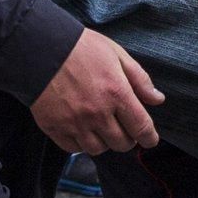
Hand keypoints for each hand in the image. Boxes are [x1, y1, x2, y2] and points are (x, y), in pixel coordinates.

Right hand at [30, 30, 163, 155]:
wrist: (40, 49)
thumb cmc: (80, 48)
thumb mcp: (116, 54)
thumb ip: (139, 79)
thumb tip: (157, 99)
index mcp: (117, 93)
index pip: (141, 127)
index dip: (149, 138)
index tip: (150, 140)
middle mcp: (97, 113)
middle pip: (121, 143)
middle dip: (127, 138)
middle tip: (123, 128)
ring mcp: (75, 123)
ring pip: (98, 149)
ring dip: (104, 142)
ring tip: (101, 127)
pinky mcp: (55, 128)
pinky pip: (74, 149)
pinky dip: (81, 143)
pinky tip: (81, 129)